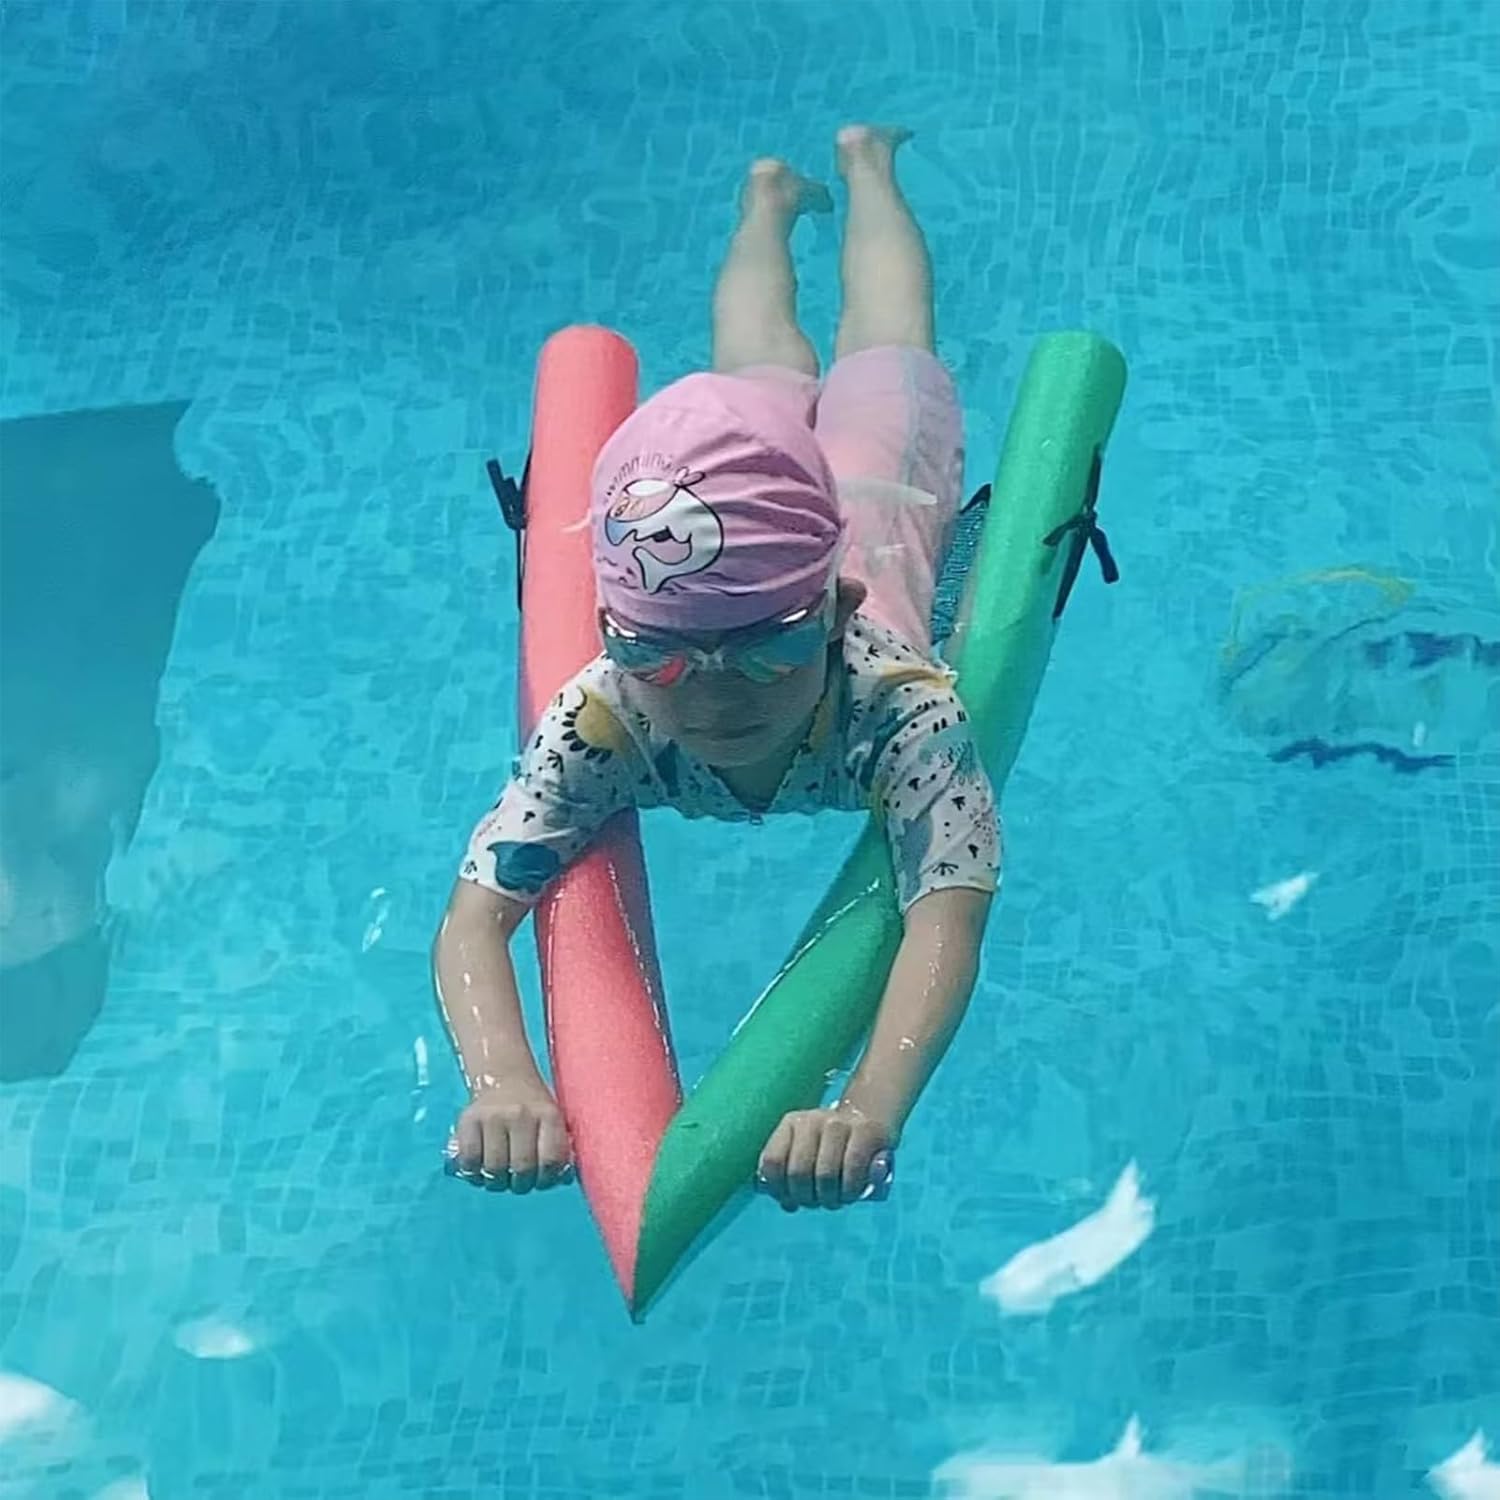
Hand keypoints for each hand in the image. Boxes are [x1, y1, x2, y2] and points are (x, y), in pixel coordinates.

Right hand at [445, 1071, 572, 1193]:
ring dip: (497, 1183)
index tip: (541, 1181)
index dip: (546, 1180)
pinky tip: (480, 1171)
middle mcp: (522, 1113)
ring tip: (500, 1178)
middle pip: (522, 1168)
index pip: (551, 1160)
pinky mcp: (469, 1119)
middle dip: (521, 1185)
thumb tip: (562, 1180)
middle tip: (519, 1182)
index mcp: (549, 1114)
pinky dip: (474, 1173)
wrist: (504, 1076)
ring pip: (495, 1168)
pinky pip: (470, 1159)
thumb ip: (559, 1147)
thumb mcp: (553, 1118)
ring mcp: (494, 1115)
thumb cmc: (532, 1107)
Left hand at [757, 1103, 894, 1210]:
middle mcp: (811, 1120)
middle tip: (816, 1202)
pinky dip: (849, 1191)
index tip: (790, 1200)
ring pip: (825, 1174)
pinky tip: (848, 1195)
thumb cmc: (830, 1148)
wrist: (867, 1118)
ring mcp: (838, 1123)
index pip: (772, 1162)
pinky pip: (852, 1170)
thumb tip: (787, 1204)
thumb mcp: (805, 1155)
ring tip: (833, 1200)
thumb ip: (789, 1176)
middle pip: (798, 1173)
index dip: (779, 1189)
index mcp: (790, 1124)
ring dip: (829, 1198)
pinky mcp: (866, 1131)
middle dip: (807, 1198)